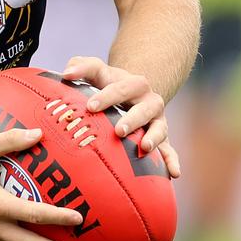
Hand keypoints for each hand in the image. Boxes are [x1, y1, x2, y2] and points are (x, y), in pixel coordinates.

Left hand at [62, 56, 180, 177]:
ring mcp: (157, 120)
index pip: (120, 87)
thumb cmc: (108, 83)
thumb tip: (66, 74)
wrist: (133, 93)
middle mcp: (149, 101)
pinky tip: (174, 173)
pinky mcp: (162, 138)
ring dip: (154, 137)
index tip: (90, 106)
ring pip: (159, 128)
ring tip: (145, 147)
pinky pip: (170, 150)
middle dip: (132, 119)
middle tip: (118, 130)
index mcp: (133, 83)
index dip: (106, 96)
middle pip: (143, 108)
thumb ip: (80, 66)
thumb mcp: (96, 71)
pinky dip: (172, 161)